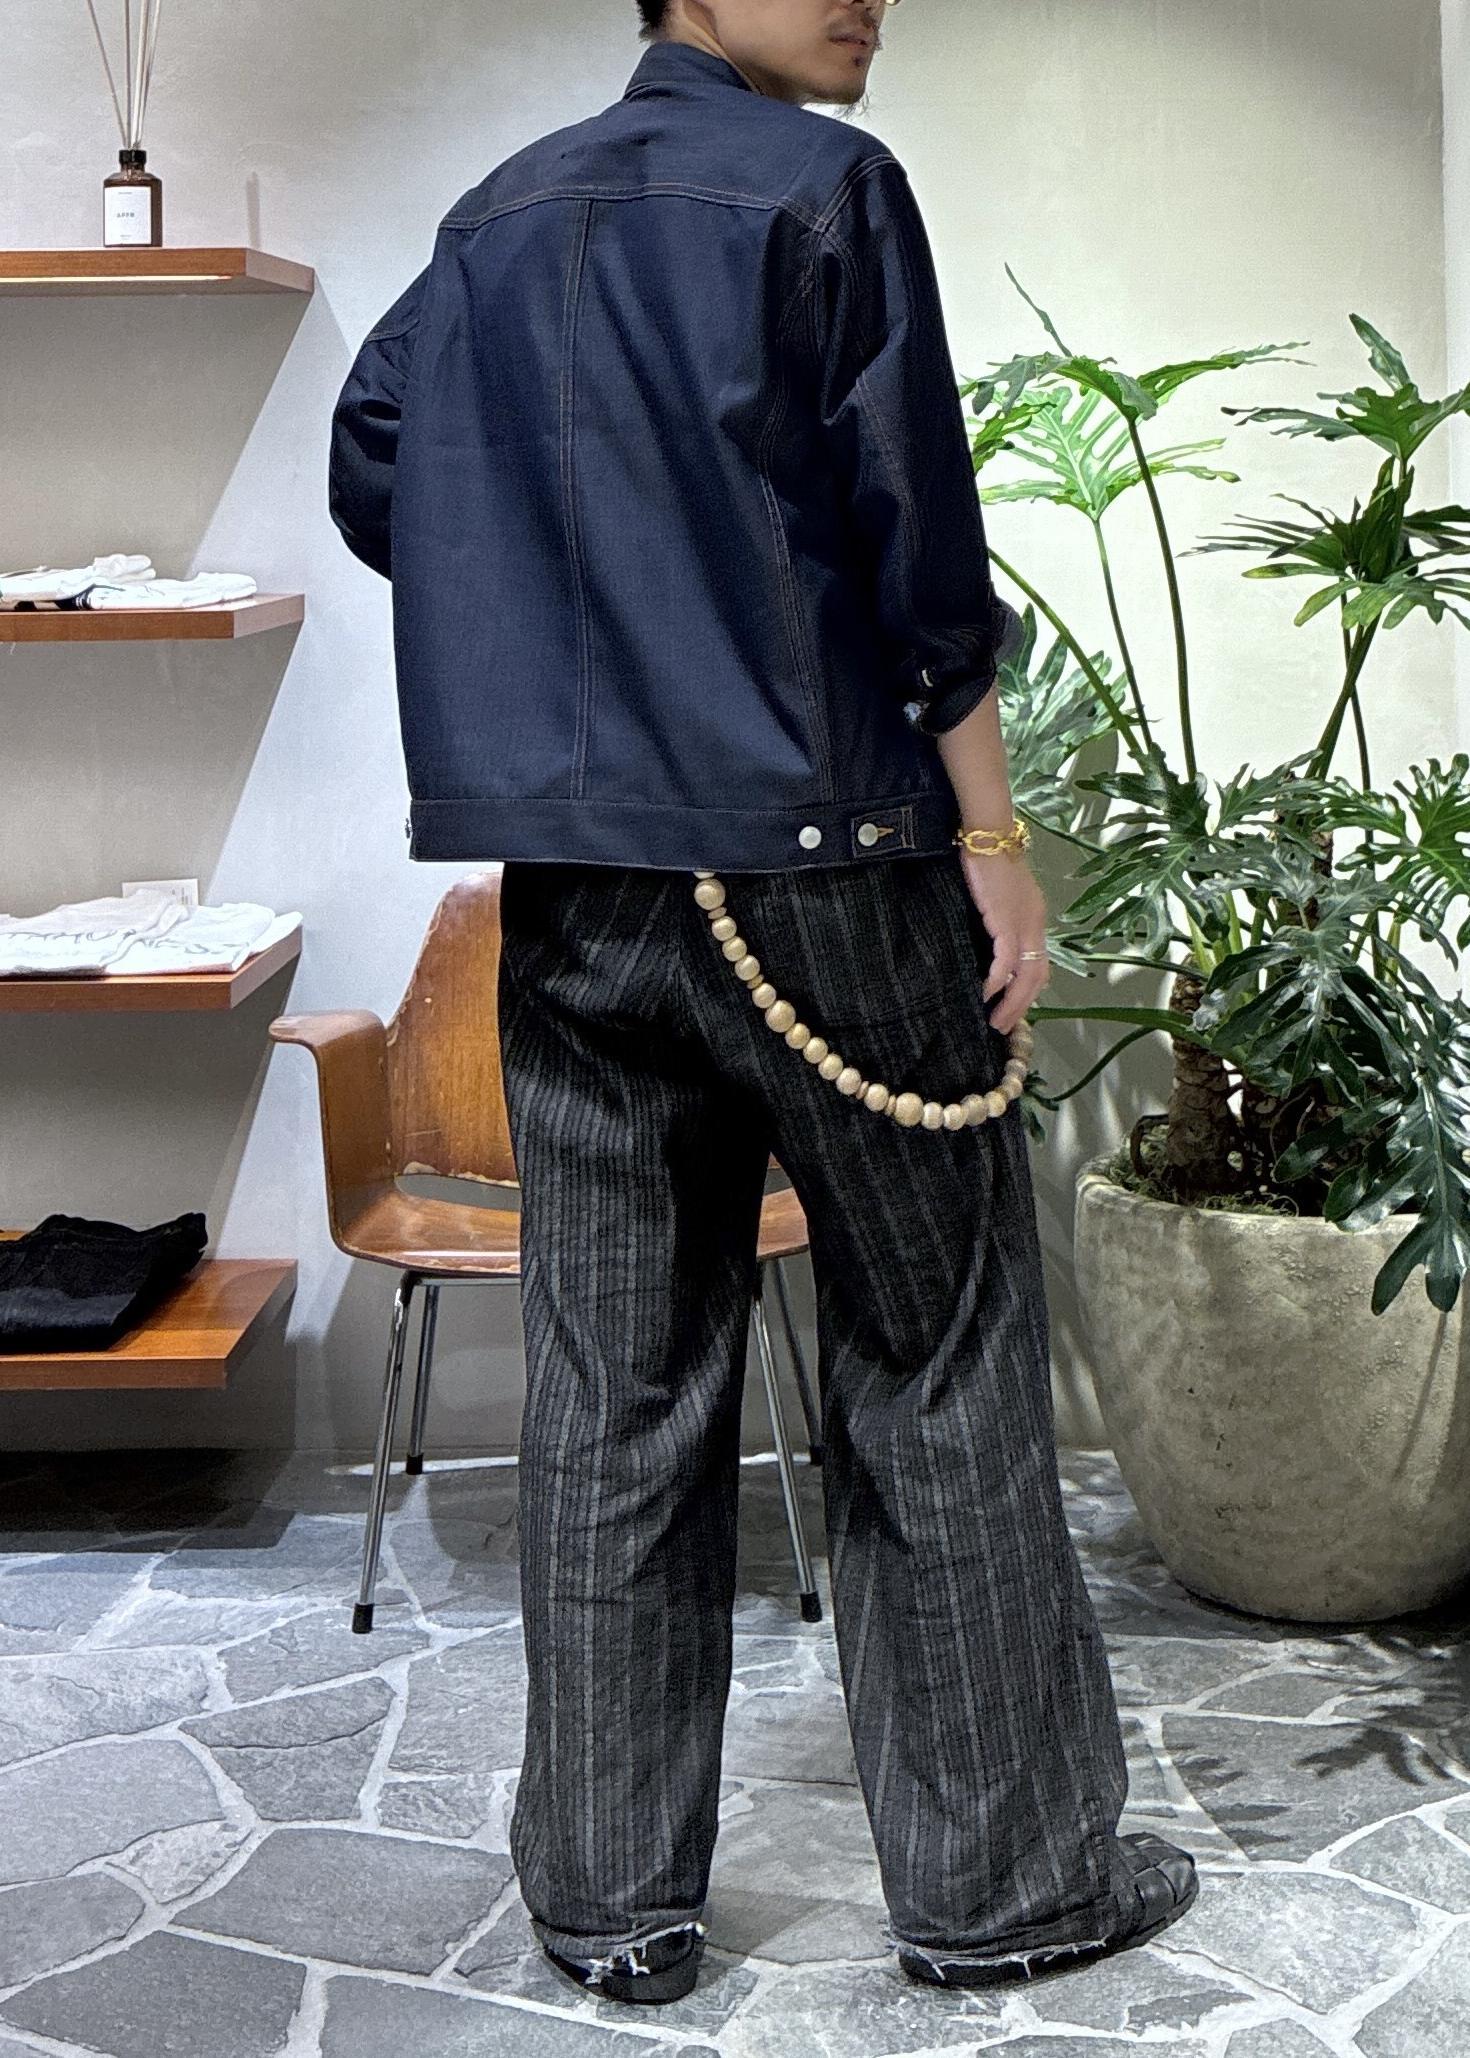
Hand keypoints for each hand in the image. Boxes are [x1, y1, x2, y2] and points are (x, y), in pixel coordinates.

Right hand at [958, 850, 1049, 1035]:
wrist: (988, 836)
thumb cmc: (987, 859)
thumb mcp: (998, 895)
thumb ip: (998, 919)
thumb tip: (986, 943)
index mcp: (1035, 919)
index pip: (1040, 965)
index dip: (1028, 992)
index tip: (1011, 1010)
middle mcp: (1035, 925)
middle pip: (1038, 978)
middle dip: (1021, 1007)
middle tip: (1002, 1026)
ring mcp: (1023, 925)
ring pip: (1026, 976)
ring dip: (1011, 1003)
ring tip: (994, 1020)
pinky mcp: (1006, 922)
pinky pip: (1006, 962)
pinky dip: (997, 981)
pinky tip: (983, 993)